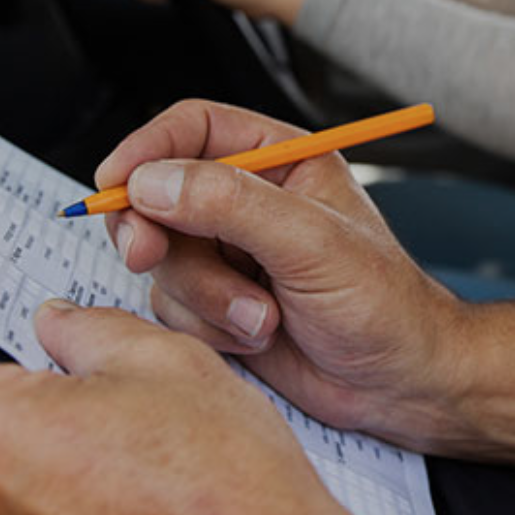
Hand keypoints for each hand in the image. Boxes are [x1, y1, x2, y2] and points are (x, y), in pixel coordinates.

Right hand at [94, 99, 475, 450]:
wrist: (401, 384)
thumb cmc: (385, 305)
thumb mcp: (312, 243)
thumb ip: (230, 205)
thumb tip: (152, 182)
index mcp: (279, 161)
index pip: (191, 129)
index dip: (145, 150)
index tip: (113, 184)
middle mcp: (247, 203)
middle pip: (156, 194)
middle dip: (153, 232)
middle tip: (148, 254)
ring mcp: (229, 255)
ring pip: (161, 259)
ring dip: (204, 296)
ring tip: (264, 318)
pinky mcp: (218, 305)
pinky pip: (171, 307)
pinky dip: (208, 327)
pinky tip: (261, 337)